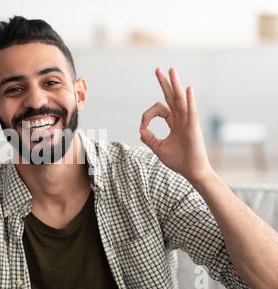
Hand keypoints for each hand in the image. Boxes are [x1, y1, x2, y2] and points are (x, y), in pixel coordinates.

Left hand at [139, 68, 213, 182]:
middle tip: (158, 69)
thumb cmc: (178, 160)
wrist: (191, 172)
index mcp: (174, 122)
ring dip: (175, 84)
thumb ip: (149, 138)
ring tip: (171, 70)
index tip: (143, 126)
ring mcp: (188, 122)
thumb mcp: (158, 148)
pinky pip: (191, 112)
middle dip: (164, 83)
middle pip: (172, 97)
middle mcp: (181, 119)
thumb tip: (141, 129)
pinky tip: (187, 88)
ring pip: (181, 100)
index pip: (159, 109)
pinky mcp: (193, 128)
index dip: (147, 115)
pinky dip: (190, 100)